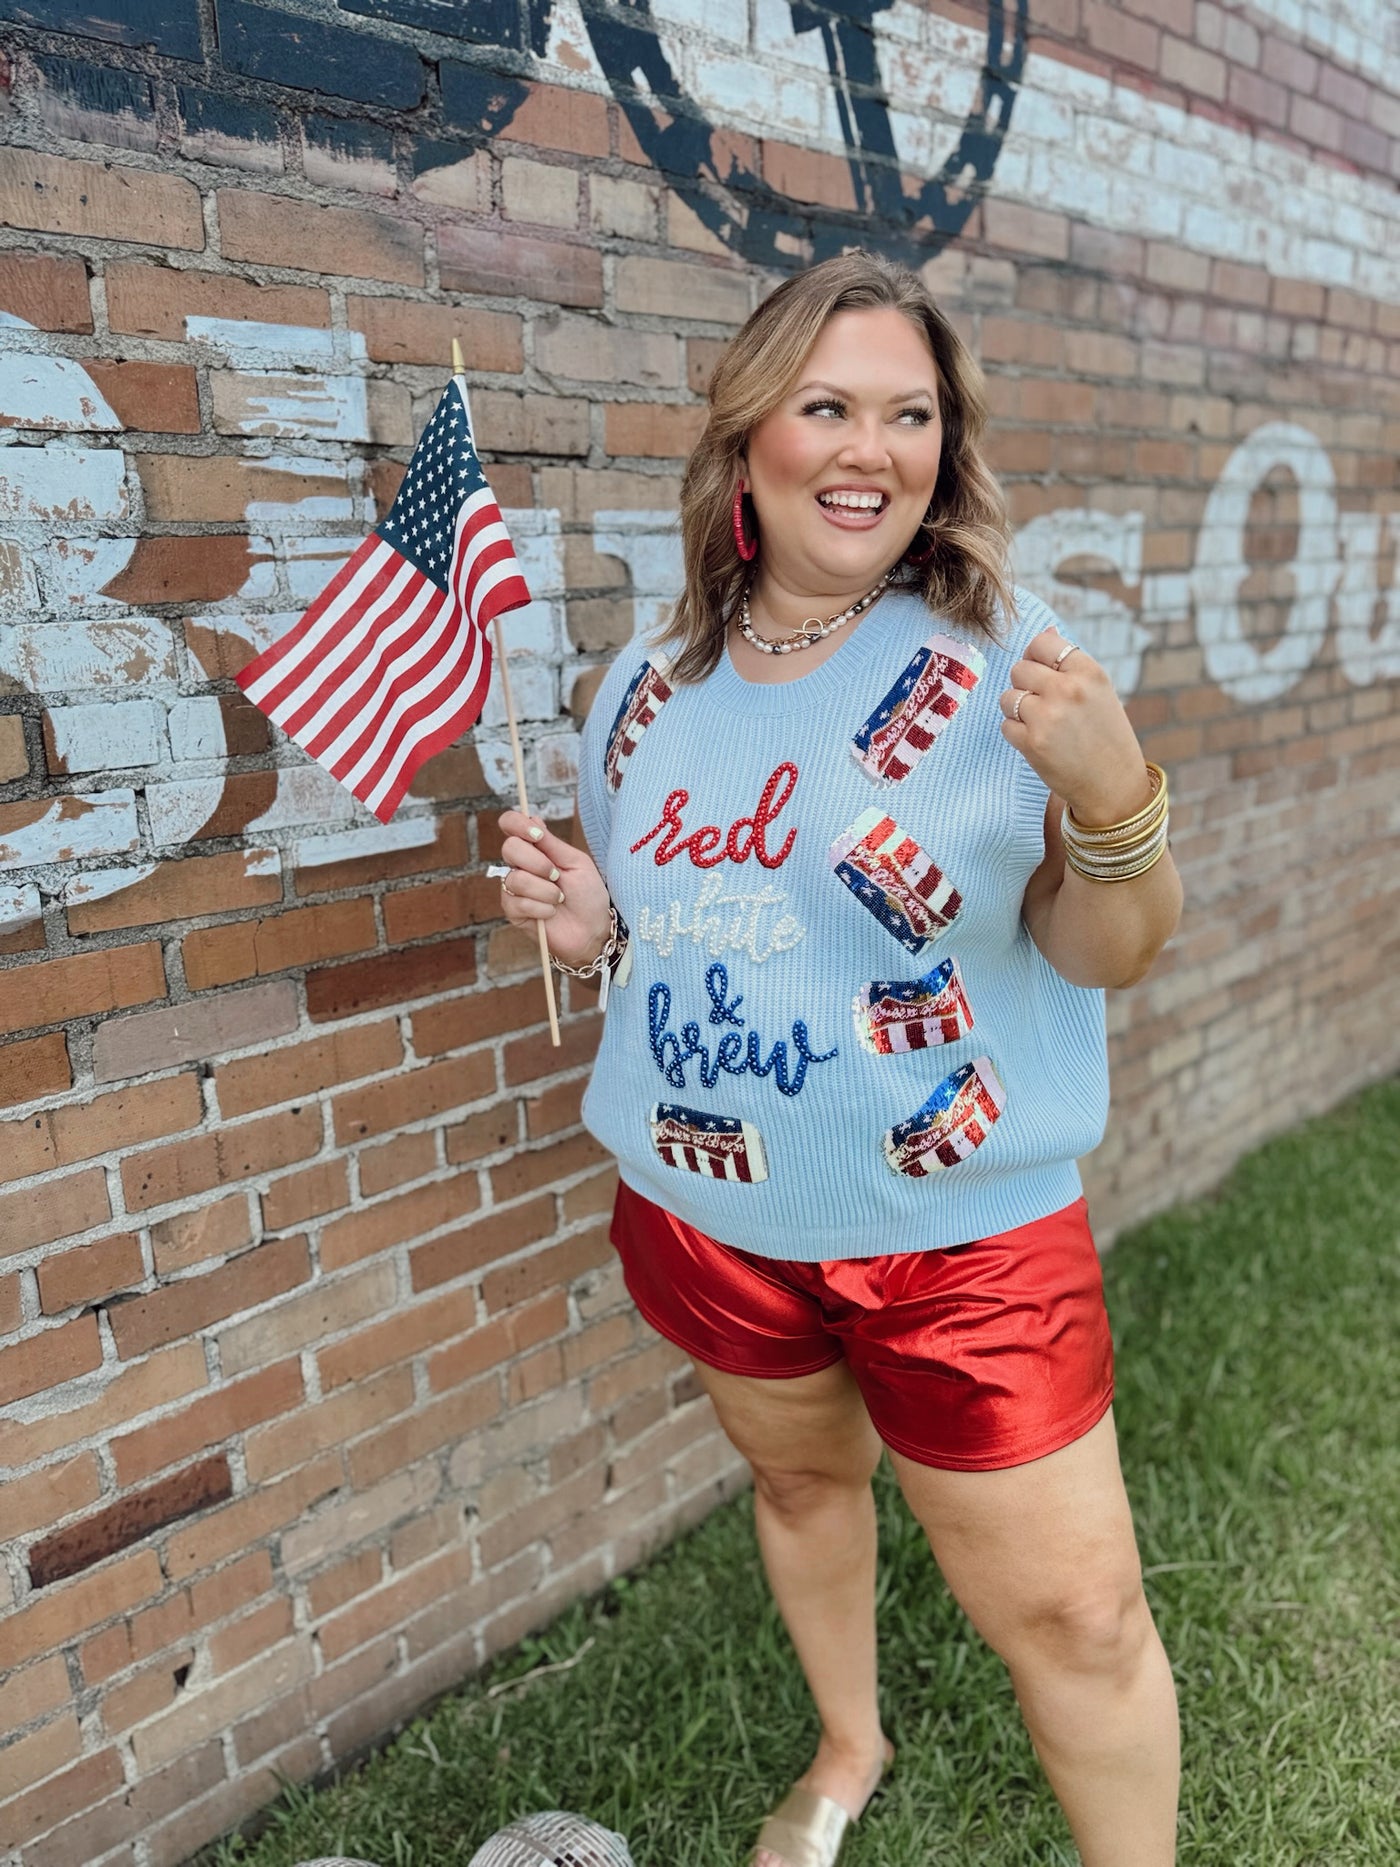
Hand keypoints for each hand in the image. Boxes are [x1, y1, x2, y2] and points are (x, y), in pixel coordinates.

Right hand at [496, 810, 612, 968]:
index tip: (537, 836)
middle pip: (510, 848)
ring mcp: (513, 888)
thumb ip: (552, 843)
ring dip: (546, 891)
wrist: (592, 929)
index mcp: (536, 848)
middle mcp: (520, 865)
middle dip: (539, 863)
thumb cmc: (588, 895)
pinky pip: (518, 902)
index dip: (517, 824)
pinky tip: (551, 913)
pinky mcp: (512, 911)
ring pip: (516, 879)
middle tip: (557, 876)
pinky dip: (542, 908)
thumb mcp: (576, 862)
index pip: (510, 824)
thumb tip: (532, 817)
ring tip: (559, 899)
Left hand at [999, 627, 1153, 824]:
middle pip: (1019, 669)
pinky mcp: (1032, 743)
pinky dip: (1016, 733)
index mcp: (1088, 672)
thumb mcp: (1099, 692)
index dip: (1036, 657)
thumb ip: (1069, 664)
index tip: (1044, 674)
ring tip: (1042, 723)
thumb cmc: (1106, 735)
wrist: (1113, 785)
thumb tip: (1045, 630)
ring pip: (1008, 697)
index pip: (1042, 643)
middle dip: (1025, 685)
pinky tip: (1039, 741)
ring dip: (1017, 710)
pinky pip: (1005, 725)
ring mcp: (1048, 717)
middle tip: (1043, 704)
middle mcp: (1068, 690)